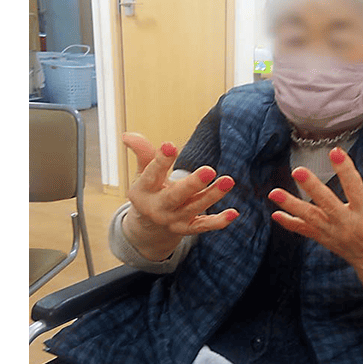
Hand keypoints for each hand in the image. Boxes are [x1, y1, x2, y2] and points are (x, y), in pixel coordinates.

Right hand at [121, 133, 238, 259]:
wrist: (149, 228)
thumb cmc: (150, 192)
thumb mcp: (143, 173)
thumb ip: (142, 153)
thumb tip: (128, 135)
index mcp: (143, 191)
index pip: (152, 174)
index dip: (160, 160)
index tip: (170, 145)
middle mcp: (158, 208)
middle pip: (175, 196)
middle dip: (193, 184)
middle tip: (209, 170)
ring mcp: (174, 220)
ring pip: (195, 207)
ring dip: (213, 195)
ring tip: (228, 180)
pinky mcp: (188, 228)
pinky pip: (204, 226)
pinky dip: (219, 222)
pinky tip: (234, 212)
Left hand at [268, 146, 362, 342]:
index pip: (355, 187)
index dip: (345, 169)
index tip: (335, 152)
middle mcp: (348, 225)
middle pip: (327, 203)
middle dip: (312, 187)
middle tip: (298, 172)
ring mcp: (335, 234)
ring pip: (310, 218)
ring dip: (291, 205)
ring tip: (274, 193)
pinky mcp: (327, 241)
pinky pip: (306, 232)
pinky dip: (290, 224)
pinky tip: (276, 214)